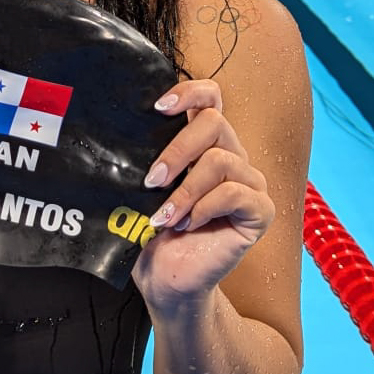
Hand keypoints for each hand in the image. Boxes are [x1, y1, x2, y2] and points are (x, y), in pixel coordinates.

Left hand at [131, 79, 273, 312]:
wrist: (166, 280)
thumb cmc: (151, 234)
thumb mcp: (140, 190)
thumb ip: (141, 160)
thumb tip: (113, 137)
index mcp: (204, 144)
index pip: (210, 97)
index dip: (189, 92)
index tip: (158, 107)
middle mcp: (231, 156)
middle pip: (214, 122)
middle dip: (178, 150)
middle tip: (151, 180)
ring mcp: (249, 183)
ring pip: (221, 160)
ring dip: (185, 190)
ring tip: (164, 216)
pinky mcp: (260, 211)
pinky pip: (234, 193)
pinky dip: (204, 208)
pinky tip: (187, 225)